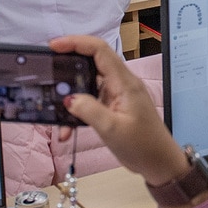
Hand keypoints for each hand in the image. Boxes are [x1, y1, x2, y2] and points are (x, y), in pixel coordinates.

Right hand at [49, 35, 187, 186]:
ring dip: (71, 96)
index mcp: (124, 83)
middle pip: (92, 63)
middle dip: (68, 66)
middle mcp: (121, 84)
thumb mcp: (112, 129)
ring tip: (55, 109)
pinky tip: (68, 129)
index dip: (76, 43)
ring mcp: (117, 96)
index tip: (54, 46)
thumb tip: (69, 98)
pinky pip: (91, 102)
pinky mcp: (114, 108)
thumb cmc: (143, 146)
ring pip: (88, 85)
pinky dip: (78, 112)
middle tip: (48, 74)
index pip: (100, 50)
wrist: (159, 164)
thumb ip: (89, 110)